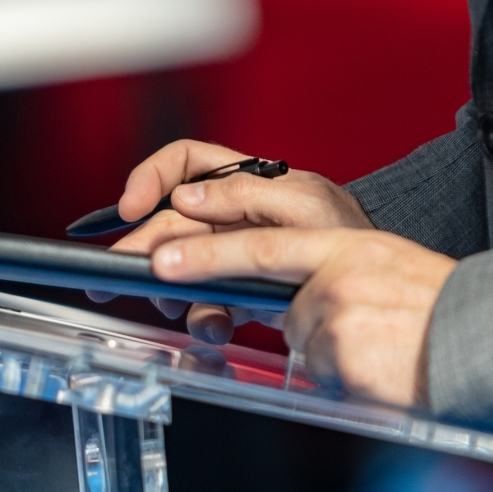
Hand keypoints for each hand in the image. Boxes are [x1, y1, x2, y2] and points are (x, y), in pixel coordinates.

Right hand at [93, 140, 372, 341]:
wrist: (373, 284)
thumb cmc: (348, 233)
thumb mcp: (302, 205)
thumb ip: (244, 194)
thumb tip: (185, 197)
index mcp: (244, 182)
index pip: (184, 163)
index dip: (150, 178)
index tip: (129, 208)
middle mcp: (231, 214)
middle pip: (170, 222)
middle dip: (142, 248)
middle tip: (119, 275)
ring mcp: (233, 253)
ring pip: (181, 267)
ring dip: (173, 289)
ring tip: (174, 307)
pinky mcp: (239, 289)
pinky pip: (207, 302)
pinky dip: (203, 316)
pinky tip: (211, 327)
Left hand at [152, 228, 457, 405]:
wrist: (490, 338)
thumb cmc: (443, 310)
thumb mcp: (388, 269)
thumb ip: (336, 275)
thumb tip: (291, 307)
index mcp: (351, 246)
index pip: (267, 243)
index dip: (212, 244)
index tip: (168, 240)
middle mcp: (341, 274)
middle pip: (268, 279)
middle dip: (207, 265)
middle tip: (157, 263)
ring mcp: (341, 315)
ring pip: (304, 341)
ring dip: (330, 350)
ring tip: (381, 347)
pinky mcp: (346, 357)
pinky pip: (326, 372)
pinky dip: (349, 375)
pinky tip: (384, 367)